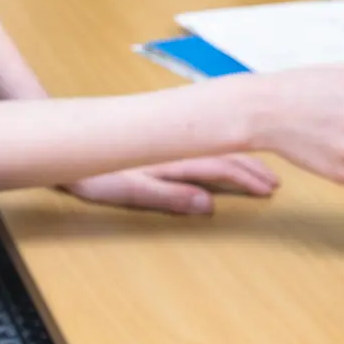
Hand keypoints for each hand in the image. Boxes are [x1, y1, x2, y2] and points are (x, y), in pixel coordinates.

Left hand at [64, 154, 279, 214]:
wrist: (69, 144)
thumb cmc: (95, 173)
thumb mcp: (131, 191)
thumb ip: (171, 197)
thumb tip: (209, 204)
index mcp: (175, 158)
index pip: (221, 166)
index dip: (246, 179)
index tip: (269, 189)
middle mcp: (177, 146)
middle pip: (224, 152)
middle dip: (251, 166)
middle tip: (274, 181)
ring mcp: (170, 141)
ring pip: (214, 144)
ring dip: (239, 156)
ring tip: (259, 168)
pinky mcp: (161, 139)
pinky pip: (201, 140)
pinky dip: (220, 145)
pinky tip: (225, 146)